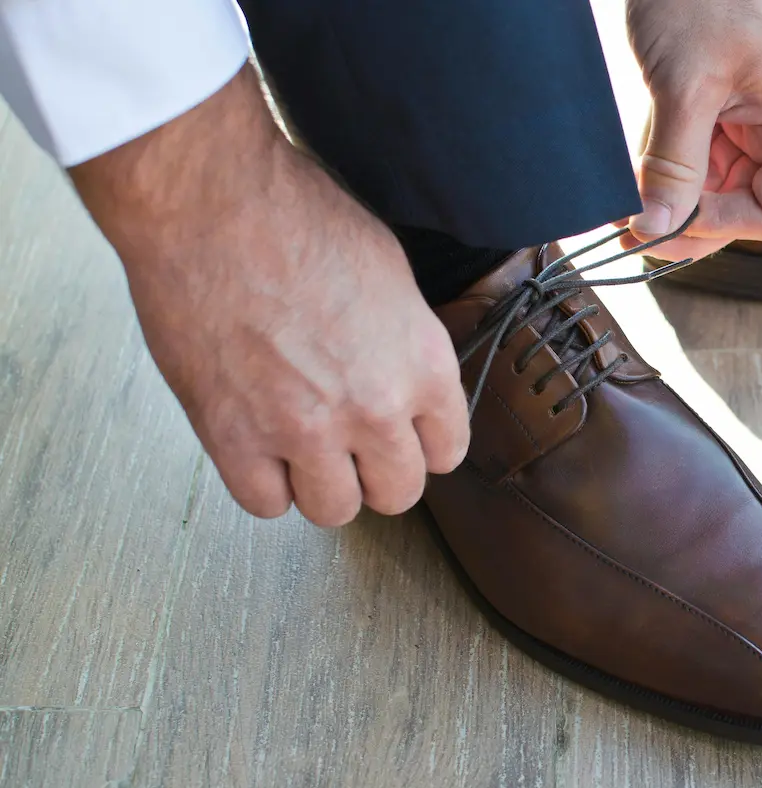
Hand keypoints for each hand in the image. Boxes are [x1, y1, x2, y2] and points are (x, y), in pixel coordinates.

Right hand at [70, 66, 469, 526]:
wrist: (212, 201)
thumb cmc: (298, 215)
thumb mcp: (391, 273)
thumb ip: (406, 342)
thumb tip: (403, 376)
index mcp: (423, 363)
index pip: (447, 451)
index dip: (421, 442)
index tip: (401, 433)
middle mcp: (375, 407)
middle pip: (397, 493)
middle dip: (376, 471)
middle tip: (350, 442)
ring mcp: (304, 429)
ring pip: (334, 510)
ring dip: (322, 483)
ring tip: (302, 445)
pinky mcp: (234, 437)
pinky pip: (265, 504)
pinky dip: (265, 483)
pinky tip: (259, 446)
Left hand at [624, 0, 761, 260]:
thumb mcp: (684, 84)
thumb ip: (673, 164)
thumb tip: (656, 227)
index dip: (724, 229)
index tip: (668, 224)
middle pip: (750, 206)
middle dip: (693, 220)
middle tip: (634, 229)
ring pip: (724, 186)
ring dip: (678, 198)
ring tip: (630, 203)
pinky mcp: (734, 105)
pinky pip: (709, 156)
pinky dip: (674, 169)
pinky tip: (641, 173)